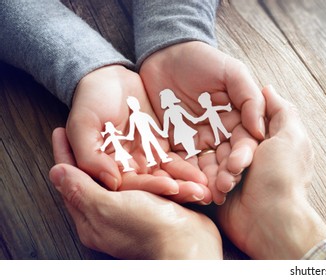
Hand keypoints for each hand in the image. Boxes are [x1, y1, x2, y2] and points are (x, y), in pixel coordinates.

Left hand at [50, 128, 221, 258]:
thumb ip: (82, 189)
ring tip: (121, 135)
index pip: (71, 182)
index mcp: (92, 218)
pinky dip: (152, 170)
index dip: (66, 155)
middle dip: (95, 152)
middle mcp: (111, 215)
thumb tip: (57, 172)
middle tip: (91, 129)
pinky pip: (151, 183)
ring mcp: (135, 211)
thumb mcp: (107, 207)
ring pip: (127, 177)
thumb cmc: (149, 229)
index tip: (60, 132)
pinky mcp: (158, 207)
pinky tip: (151, 155)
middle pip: (97, 177)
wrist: (190, 244)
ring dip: (129, 158)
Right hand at [67, 65, 207, 202]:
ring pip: (168, 177)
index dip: (151, 187)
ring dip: (187, 184)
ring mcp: (146, 159)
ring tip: (207, 189)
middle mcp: (127, 169)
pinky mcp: (161, 148)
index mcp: (106, 168)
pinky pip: (177, 162)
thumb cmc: (90, 100)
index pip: (130, 186)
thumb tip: (111, 183)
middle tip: (199, 194)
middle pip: (153, 186)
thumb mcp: (83, 124)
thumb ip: (91, 155)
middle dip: (177, 191)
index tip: (172, 187)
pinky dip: (190, 169)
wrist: (108, 78)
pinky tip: (206, 175)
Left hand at [140, 41, 264, 204]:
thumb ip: (250, 98)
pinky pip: (181, 163)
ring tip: (206, 194)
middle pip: (228, 160)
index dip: (243, 157)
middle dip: (227, 176)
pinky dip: (184, 176)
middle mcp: (223, 134)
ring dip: (208, 182)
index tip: (237, 168)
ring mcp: (200, 141)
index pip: (246, 143)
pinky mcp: (176, 144)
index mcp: (240, 120)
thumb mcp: (233, 72)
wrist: (166, 53)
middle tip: (222, 188)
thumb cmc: (204, 60)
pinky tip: (184, 186)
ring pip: (207, 167)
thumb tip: (260, 131)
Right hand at [218, 86, 325, 258]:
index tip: (230, 125)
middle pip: (227, 141)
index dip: (239, 125)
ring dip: (219, 169)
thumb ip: (281, 110)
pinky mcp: (220, 192)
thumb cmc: (283, 178)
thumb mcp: (291, 136)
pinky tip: (214, 187)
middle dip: (229, 153)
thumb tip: (268, 88)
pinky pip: (205, 178)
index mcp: (271, 143)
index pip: (245, 124)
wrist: (270, 221)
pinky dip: (209, 181)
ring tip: (230, 181)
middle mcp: (254, 158)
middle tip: (238, 165)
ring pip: (214, 159)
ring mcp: (236, 176)